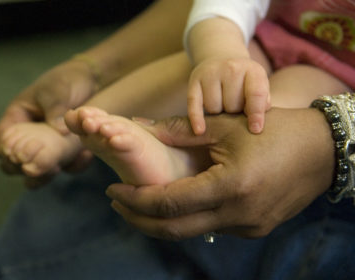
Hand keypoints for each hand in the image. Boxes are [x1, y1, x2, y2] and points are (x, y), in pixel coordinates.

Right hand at [0, 58, 98, 175]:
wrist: (92, 80)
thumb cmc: (66, 80)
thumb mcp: (57, 91)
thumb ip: (55, 110)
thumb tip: (59, 132)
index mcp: (18, 118)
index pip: (1, 141)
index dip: (4, 152)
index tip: (16, 158)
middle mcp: (30, 136)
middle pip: (16, 162)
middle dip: (24, 169)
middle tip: (36, 170)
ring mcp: (48, 146)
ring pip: (40, 170)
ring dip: (46, 174)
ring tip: (57, 168)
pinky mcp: (67, 151)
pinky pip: (67, 165)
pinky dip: (74, 165)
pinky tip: (85, 156)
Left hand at [106, 108, 333, 239]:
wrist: (322, 151)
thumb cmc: (275, 131)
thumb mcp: (226, 126)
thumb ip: (181, 130)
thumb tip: (141, 127)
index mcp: (229, 187)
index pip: (167, 204)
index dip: (135, 199)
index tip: (112, 190)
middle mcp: (238, 216)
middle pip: (172, 229)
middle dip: (138, 218)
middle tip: (117, 202)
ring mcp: (247, 227)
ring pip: (190, 231)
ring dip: (161, 220)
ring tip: (140, 201)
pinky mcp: (254, 229)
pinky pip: (211, 227)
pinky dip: (187, 218)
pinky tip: (176, 202)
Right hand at [187, 57, 269, 134]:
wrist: (221, 58)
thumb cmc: (244, 81)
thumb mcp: (259, 86)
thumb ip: (262, 103)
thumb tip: (255, 123)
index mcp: (252, 69)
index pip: (255, 94)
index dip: (256, 114)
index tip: (255, 129)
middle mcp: (231, 68)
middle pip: (232, 105)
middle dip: (235, 111)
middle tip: (236, 103)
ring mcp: (211, 73)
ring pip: (214, 108)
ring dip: (218, 112)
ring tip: (222, 102)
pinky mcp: (195, 80)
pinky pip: (194, 105)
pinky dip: (197, 119)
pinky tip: (200, 131)